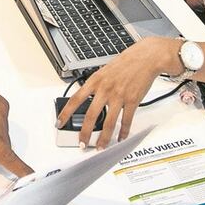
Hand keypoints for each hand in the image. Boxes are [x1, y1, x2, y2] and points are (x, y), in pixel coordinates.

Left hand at [56, 37, 178, 147]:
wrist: (146, 57)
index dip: (65, 113)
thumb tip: (88, 99)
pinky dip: (123, 132)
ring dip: (104, 138)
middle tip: (82, 144)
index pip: (75, 100)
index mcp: (95, 81)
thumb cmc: (126, 62)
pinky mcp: (133, 100)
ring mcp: (119, 96)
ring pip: (109, 123)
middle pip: (91, 116)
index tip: (58, 123)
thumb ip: (96, 85)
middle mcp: (105, 89)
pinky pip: (126, 120)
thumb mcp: (104, 70)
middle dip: (85, 133)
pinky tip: (121, 138)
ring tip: (101, 147)